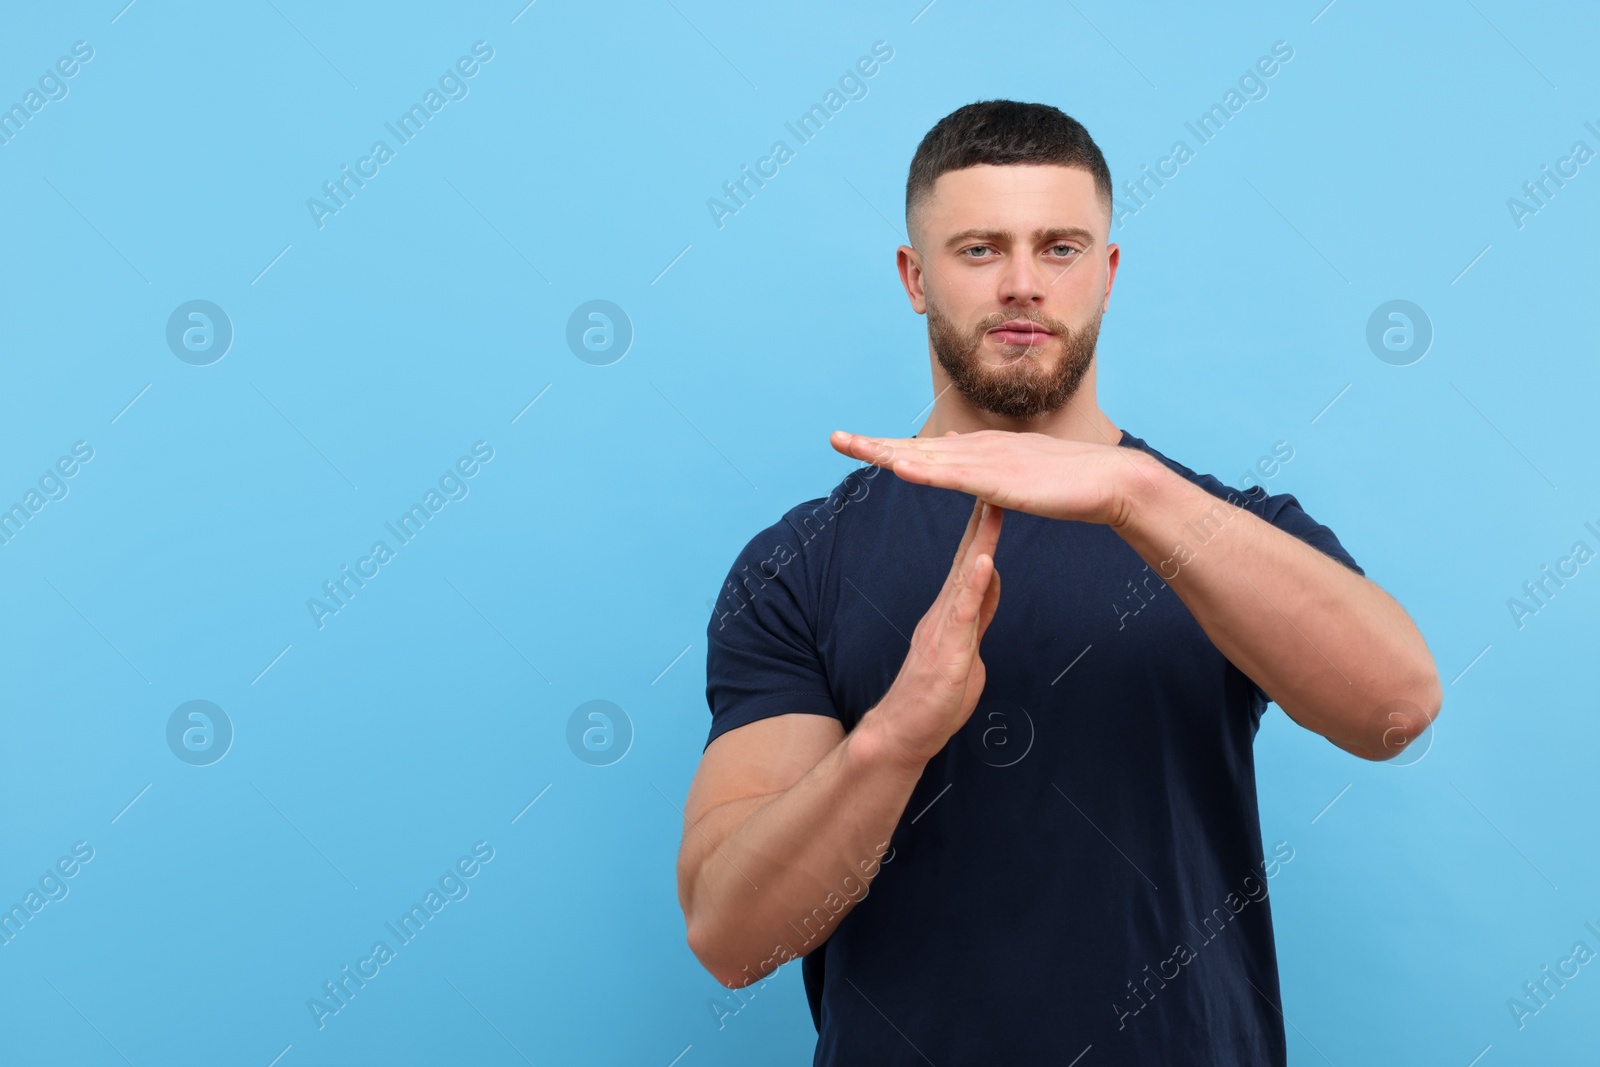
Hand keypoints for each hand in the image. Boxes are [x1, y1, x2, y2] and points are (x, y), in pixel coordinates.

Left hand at [830, 428, 1159, 527]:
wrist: (1108, 479)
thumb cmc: (1069, 481)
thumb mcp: (1019, 473)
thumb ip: (991, 467)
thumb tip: (965, 454)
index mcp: (981, 451)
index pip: (925, 449)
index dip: (888, 446)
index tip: (856, 443)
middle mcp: (978, 450)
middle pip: (915, 447)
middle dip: (873, 444)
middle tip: (834, 438)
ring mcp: (988, 464)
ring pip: (927, 458)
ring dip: (888, 452)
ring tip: (853, 446)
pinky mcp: (1001, 481)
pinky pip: (955, 477)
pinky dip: (925, 471)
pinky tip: (899, 467)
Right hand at [861, 496, 1002, 769]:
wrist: (903, 733)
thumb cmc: (935, 698)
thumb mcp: (968, 647)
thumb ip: (979, 612)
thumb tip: (994, 579)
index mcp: (951, 610)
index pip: (971, 560)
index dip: (984, 526)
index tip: (995, 493)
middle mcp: (944, 611)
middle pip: (968, 556)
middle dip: (982, 518)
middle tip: (992, 477)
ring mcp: (943, 628)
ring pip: (966, 576)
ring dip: (980, 540)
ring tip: (992, 506)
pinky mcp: (946, 650)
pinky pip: (963, 611)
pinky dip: (975, 584)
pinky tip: (986, 560)